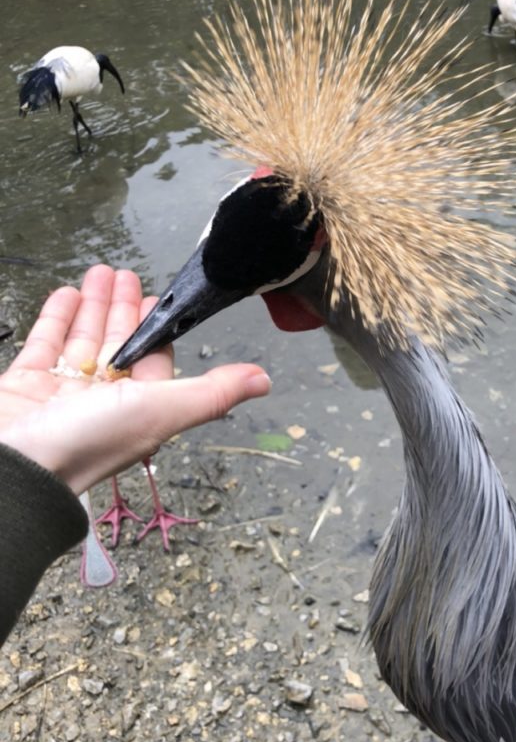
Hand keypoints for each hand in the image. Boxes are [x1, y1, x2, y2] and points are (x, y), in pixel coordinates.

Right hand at [0, 265, 270, 494]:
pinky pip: (43, 346)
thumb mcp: (160, 410)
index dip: (158, 330)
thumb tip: (264, 380)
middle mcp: (100, 404)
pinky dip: (56, 320)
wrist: (12, 469)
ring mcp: (60, 394)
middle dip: (125, 309)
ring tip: (100, 272)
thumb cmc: (86, 442)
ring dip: (94, 307)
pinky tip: (66, 294)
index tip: (159, 299)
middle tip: (127, 273)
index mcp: (136, 410)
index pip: (153, 362)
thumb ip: (211, 393)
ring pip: (81, 341)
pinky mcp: (23, 386)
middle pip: (117, 345)